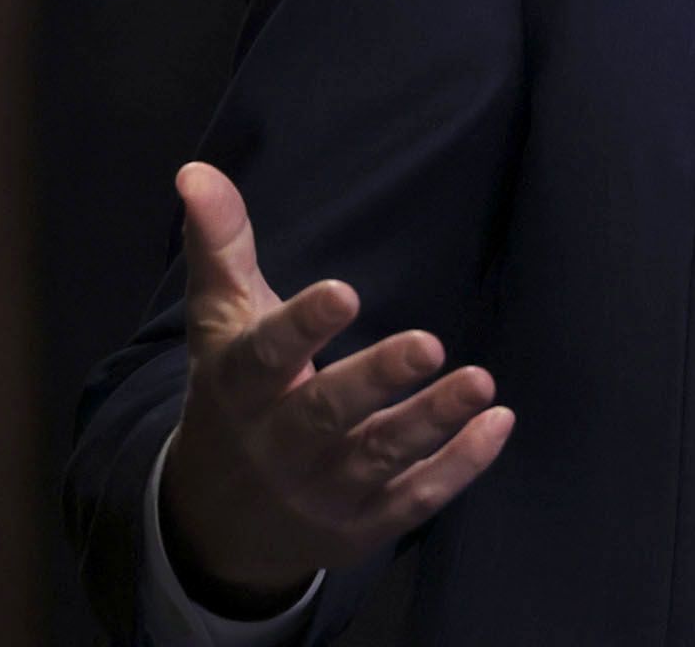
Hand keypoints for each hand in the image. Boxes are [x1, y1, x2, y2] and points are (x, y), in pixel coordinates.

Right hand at [156, 162, 516, 614]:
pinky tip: (497, 425)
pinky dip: (457, 468)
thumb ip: (220, 245)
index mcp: (240, 387)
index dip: (303, 326)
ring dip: (432, 422)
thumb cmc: (235, 396)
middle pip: (327, 412)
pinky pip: (413, 501)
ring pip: (378, 458)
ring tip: (482, 383)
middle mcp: (277, 444)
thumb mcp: (221, 323)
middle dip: (377, 378)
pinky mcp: (361, 526)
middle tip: (429, 342)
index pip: (267, 356)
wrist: (216, 523)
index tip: (344, 292)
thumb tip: (197, 169)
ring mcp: (321, 490)